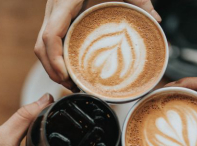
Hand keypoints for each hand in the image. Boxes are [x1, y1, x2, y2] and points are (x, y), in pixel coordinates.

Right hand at [34, 0, 161, 90]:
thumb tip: (156, 19)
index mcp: (64, 2)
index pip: (50, 35)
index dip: (54, 59)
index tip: (66, 76)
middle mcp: (54, 9)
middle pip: (41, 46)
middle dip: (52, 70)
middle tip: (73, 87)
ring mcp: (52, 14)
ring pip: (41, 46)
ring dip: (52, 67)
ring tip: (72, 83)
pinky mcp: (56, 17)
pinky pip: (47, 42)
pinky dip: (54, 57)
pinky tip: (69, 68)